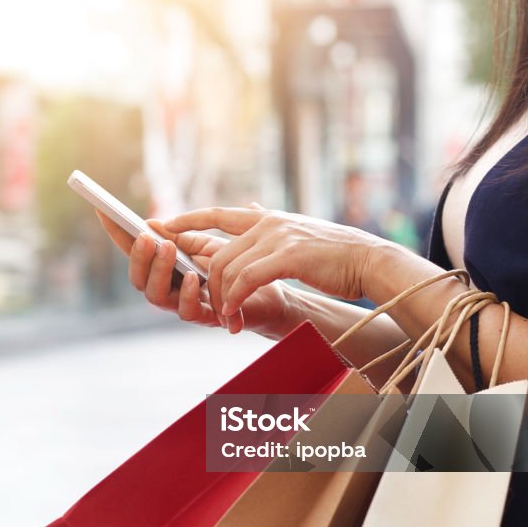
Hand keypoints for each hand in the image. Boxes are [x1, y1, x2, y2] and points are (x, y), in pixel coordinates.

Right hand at [94, 210, 291, 334]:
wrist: (272, 288)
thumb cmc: (238, 263)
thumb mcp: (210, 243)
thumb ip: (185, 234)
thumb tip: (154, 223)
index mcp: (166, 267)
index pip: (136, 252)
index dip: (118, 234)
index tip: (104, 211)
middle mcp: (169, 289)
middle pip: (138, 279)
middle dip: (138, 257)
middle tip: (145, 236)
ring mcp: (184, 305)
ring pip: (155, 296)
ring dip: (159, 271)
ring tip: (168, 249)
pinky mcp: (207, 318)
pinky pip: (188, 312)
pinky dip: (188, 293)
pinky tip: (193, 277)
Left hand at [163, 205, 387, 320]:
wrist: (368, 260)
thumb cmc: (334, 254)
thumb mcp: (296, 231)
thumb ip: (269, 224)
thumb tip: (250, 207)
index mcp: (266, 219)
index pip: (216, 214)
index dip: (186, 220)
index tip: (159, 225)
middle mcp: (267, 224)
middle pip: (217, 253)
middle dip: (206, 284)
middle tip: (210, 308)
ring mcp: (276, 238)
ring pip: (228, 268)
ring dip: (222, 299)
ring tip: (227, 319)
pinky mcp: (287, 257)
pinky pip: (246, 280)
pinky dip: (235, 299)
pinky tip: (234, 315)